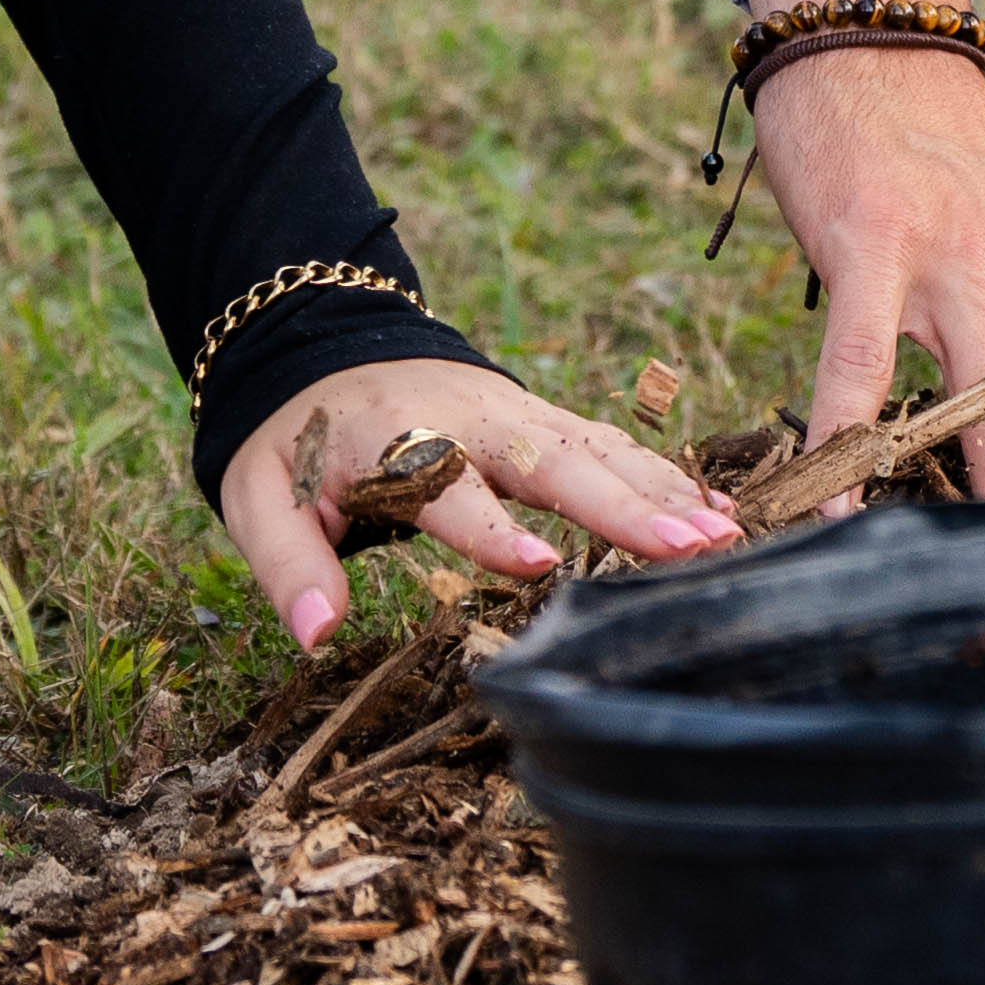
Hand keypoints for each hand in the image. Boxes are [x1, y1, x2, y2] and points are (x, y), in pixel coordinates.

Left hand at [212, 360, 741, 648]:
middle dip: (621, 506)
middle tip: (689, 548)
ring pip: (596, 448)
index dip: (490, 530)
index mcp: (396, 441)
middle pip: (551, 463)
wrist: (323, 347)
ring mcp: (514, 413)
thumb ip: (289, 565)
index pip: (448, 490)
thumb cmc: (297, 440)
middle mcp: (469, 420)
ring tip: (724, 537)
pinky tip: (718, 512)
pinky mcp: (541, 418)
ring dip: (661, 492)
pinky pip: (609, 441)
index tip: (539, 565)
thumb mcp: (259, 497)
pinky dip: (663, 474)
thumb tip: (316, 636)